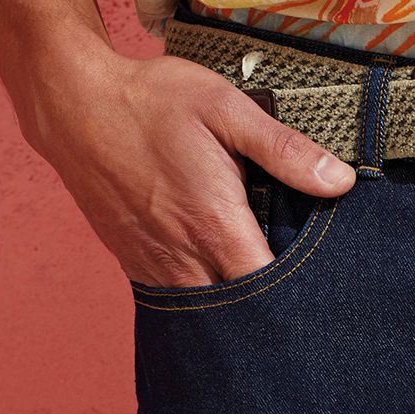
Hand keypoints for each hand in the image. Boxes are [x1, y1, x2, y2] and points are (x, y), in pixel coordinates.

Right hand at [17, 43, 355, 286]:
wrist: (74, 105)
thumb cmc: (152, 102)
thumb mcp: (226, 109)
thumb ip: (284, 150)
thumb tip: (340, 181)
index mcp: (217, 227)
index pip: (269, 290)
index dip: (299, 297)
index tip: (322, 291)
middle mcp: (186, 259)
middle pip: (241, 310)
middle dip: (271, 309)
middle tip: (300, 297)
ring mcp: (157, 266)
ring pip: (209, 310)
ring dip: (237, 306)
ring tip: (266, 293)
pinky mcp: (136, 264)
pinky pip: (178, 298)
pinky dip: (204, 297)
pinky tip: (222, 279)